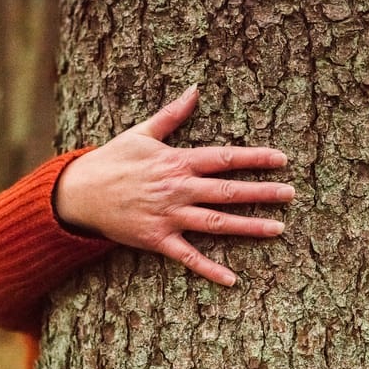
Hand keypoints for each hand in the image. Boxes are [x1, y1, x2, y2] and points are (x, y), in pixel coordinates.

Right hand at [55, 84, 294, 286]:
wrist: (77, 193)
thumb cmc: (112, 160)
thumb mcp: (141, 133)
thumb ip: (172, 114)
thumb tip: (195, 88)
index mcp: (177, 161)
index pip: (224, 158)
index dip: (255, 158)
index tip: (282, 160)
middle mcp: (178, 189)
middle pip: (228, 191)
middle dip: (263, 193)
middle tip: (291, 194)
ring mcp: (169, 216)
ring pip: (216, 222)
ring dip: (249, 226)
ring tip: (278, 229)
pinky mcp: (158, 240)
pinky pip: (188, 257)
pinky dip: (210, 269)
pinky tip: (233, 280)